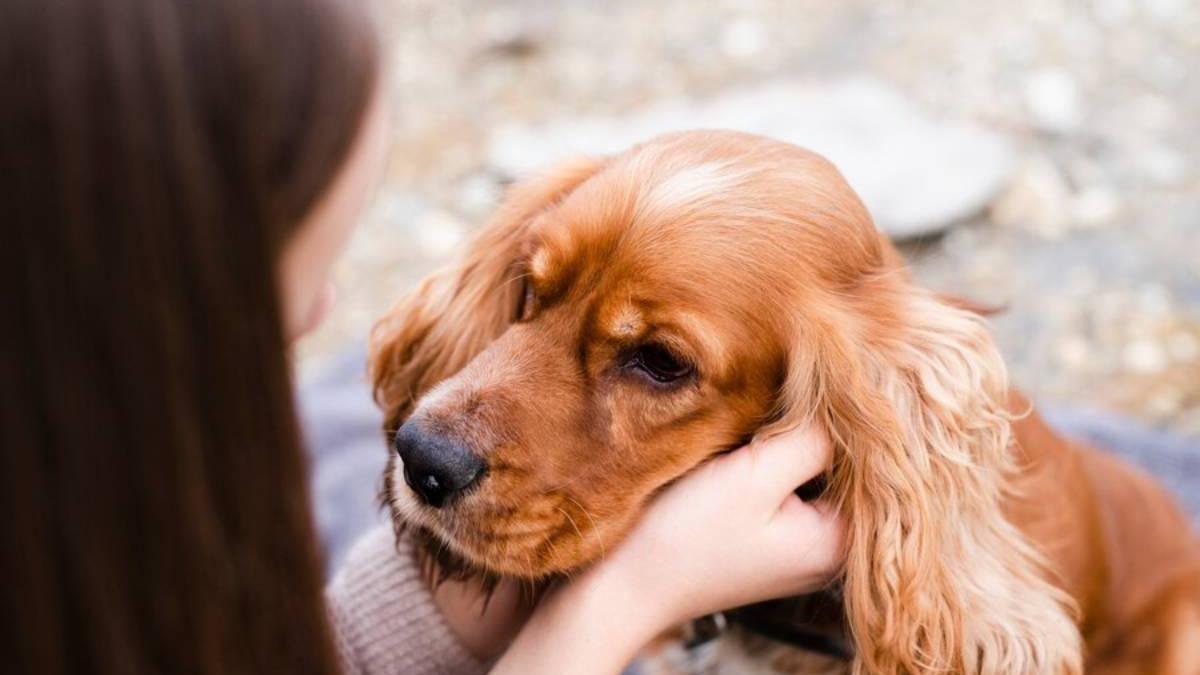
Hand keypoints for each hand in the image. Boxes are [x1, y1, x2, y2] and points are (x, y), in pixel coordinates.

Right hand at [596, 423, 843, 626]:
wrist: (624, 585)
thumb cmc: (685, 537)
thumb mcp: (754, 476)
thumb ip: (811, 439)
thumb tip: (846, 402)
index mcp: (840, 540)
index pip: (867, 459)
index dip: (840, 418)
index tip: (807, 390)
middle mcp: (829, 548)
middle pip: (841, 466)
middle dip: (813, 430)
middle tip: (773, 401)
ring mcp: (797, 545)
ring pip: (810, 471)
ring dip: (787, 444)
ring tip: (752, 425)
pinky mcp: (768, 539)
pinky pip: (785, 486)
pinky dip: (768, 463)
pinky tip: (739, 451)